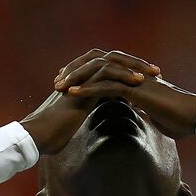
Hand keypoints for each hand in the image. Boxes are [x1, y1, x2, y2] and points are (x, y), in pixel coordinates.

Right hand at [20, 49, 159, 154]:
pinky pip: (105, 73)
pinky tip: (137, 81)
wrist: (38, 136)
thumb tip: (100, 113)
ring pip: (112, 61)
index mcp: (84, 81)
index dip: (131, 71)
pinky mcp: (81, 85)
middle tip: (156, 71)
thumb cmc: (54, 133)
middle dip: (136, 63)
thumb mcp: (77, 118)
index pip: (111, 68)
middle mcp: (83, 75)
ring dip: (135, 66)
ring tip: (153, 74)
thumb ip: (88, 109)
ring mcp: (81, 78)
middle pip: (114, 59)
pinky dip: (122, 75)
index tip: (150, 80)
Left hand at [55, 52, 195, 139]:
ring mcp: (133, 79)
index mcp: (134, 80)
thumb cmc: (180, 120)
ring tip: (59, 87)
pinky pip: (107, 86)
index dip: (85, 76)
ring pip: (98, 72)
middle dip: (75, 72)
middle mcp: (131, 74)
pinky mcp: (135, 89)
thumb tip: (141, 114)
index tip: (68, 85)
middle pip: (96, 66)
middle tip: (57, 82)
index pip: (103, 71)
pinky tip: (73, 93)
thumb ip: (145, 111)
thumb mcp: (156, 115)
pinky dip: (88, 89)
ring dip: (77, 79)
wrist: (195, 119)